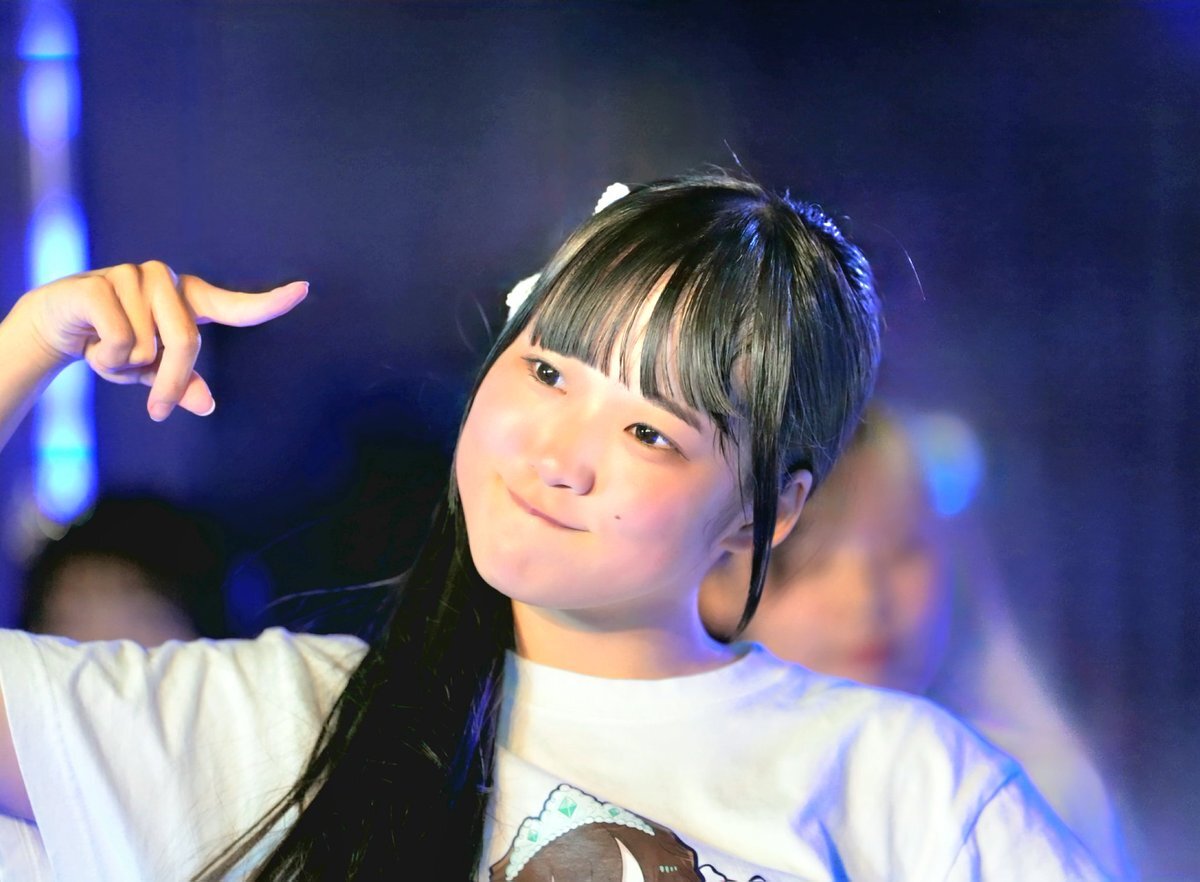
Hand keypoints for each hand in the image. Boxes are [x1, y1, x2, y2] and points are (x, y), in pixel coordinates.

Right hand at [17, 261, 307, 420]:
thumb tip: (206, 406)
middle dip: (170, 381)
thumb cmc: (114, 344)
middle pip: (187, 342)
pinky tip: (89, 340)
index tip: (304, 290)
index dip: (269, 302)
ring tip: (107, 347)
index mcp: (188, 299)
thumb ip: (181, 384)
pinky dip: (105, 356)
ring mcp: (132, 276)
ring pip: (147, 345)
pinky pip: (120, 338)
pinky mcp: (100, 284)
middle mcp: (165, 279)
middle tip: (155, 406)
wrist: (55, 323)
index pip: (235, 305)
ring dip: (124, 363)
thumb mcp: (151, 371)